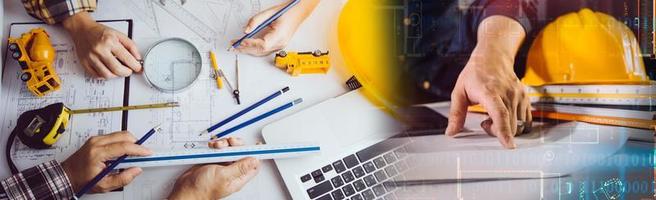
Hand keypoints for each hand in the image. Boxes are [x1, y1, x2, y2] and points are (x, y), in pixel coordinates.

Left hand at [61, 131, 151, 192]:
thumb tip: (136, 170)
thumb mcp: (104, 185)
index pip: (123, 147)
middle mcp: (96, 143)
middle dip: (136, 143)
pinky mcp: (96, 139)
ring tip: (131, 155)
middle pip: (123, 136)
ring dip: (129, 142)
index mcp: (97, 153)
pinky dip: (122, 142)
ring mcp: (95, 139)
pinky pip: (114, 136)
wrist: (67, 175)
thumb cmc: (82, 180)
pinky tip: (122, 152)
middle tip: (141, 153)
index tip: (147, 152)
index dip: (138, 149)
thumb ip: (123, 178)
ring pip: (120, 134)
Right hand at [62, 12, 141, 78]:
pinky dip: (105, 76)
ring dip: (116, 75)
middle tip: (129, 71)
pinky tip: (108, 70)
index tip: (138, 68)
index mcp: (109, 41)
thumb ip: (130, 45)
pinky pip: (97, 76)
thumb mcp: (118, 34)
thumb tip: (137, 57)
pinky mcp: (84, 63)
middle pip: (117, 69)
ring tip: (119, 70)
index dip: (135, 66)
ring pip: (107, 75)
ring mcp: (91, 57)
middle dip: (126, 72)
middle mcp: (99, 50)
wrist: (82, 29)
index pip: (126, 58)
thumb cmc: (100, 32)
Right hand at [168, 137, 259, 199]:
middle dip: (237, 145)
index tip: (257, 144)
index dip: (256, 153)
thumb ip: (240, 167)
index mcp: (238, 178)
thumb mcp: (223, 176)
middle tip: (230, 143)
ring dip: (225, 144)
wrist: (186, 189)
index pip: (254, 165)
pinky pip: (220, 150)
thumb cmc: (203, 188)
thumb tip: (255, 160)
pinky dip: (217, 146)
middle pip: (242, 153)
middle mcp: (232, 171)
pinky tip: (212, 147)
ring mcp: (223, 165)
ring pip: (231, 149)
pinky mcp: (214, 161)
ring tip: (218, 146)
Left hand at [233, 0, 318, 55]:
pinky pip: (264, 50)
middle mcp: (280, 43)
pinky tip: (247, 47)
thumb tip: (246, 30)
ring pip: (261, 52)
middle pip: (260, 50)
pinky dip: (255, 49)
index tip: (241, 40)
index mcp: (280, 36)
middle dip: (246, 48)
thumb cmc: (286, 12)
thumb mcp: (269, 13)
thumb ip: (255, 21)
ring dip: (249, 50)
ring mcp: (280, 45)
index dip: (251, 43)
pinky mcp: (278, 45)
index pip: (263, 44)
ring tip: (237, 48)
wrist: (297, 13)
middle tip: (234, 46)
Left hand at [445, 16, 531, 148]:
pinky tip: (504, 115)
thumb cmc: (475, 73)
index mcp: (490, 92)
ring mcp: (519, 95)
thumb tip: (451, 132)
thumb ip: (456, 113)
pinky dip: (516, 123)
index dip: (504, 131)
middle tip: (485, 122)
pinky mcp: (526, 98)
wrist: (493, 57)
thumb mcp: (459, 91)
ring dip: (507, 127)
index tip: (508, 145)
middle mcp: (508, 93)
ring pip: (519, 124)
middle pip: (510, 124)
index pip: (500, 114)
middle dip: (497, 131)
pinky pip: (526, 119)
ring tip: (494, 116)